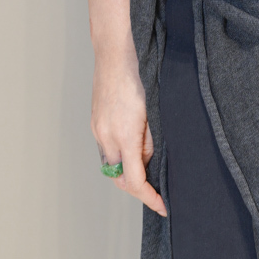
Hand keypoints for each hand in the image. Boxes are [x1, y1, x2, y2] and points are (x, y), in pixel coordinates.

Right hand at [91, 39, 166, 216]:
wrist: (115, 52)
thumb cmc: (139, 75)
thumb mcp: (154, 110)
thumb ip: (151, 140)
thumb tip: (149, 160)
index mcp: (125, 134)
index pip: (135, 180)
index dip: (150, 197)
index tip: (164, 206)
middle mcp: (106, 136)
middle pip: (119, 178)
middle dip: (138, 188)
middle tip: (158, 192)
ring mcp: (98, 129)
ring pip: (111, 165)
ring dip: (128, 172)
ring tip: (148, 170)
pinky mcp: (95, 123)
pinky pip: (106, 150)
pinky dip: (119, 156)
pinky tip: (133, 151)